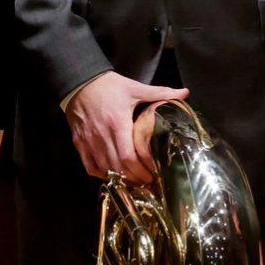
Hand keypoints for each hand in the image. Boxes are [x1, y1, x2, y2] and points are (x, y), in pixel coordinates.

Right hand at [62, 70, 187, 181]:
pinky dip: (102, 175)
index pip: (128, 157)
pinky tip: (112, 176)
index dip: (141, 171)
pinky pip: (90, 166)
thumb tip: (185, 92)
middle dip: (134, 179)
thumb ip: (160, 92)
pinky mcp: (79, 143)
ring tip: (133, 182)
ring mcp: (89, 142)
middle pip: (118, 168)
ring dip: (119, 179)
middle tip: (147, 182)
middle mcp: (102, 136)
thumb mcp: (134, 88)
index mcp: (118, 124)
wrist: (79, 82)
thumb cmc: (109, 86)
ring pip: (104, 170)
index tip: (153, 176)